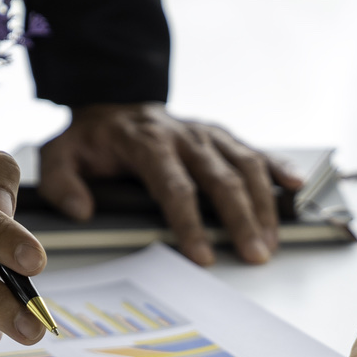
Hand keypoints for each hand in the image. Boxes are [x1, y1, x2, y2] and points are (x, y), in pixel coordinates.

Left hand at [39, 103, 300, 265]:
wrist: (113, 102)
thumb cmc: (93, 138)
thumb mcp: (61, 154)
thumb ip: (63, 182)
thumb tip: (81, 209)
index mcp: (147, 142)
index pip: (174, 185)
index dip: (190, 222)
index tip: (201, 254)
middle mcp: (184, 136)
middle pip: (221, 179)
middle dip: (241, 219)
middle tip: (254, 254)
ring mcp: (207, 135)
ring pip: (246, 166)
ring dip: (264, 205)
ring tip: (271, 242)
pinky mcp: (222, 138)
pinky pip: (256, 151)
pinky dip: (278, 167)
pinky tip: (295, 186)